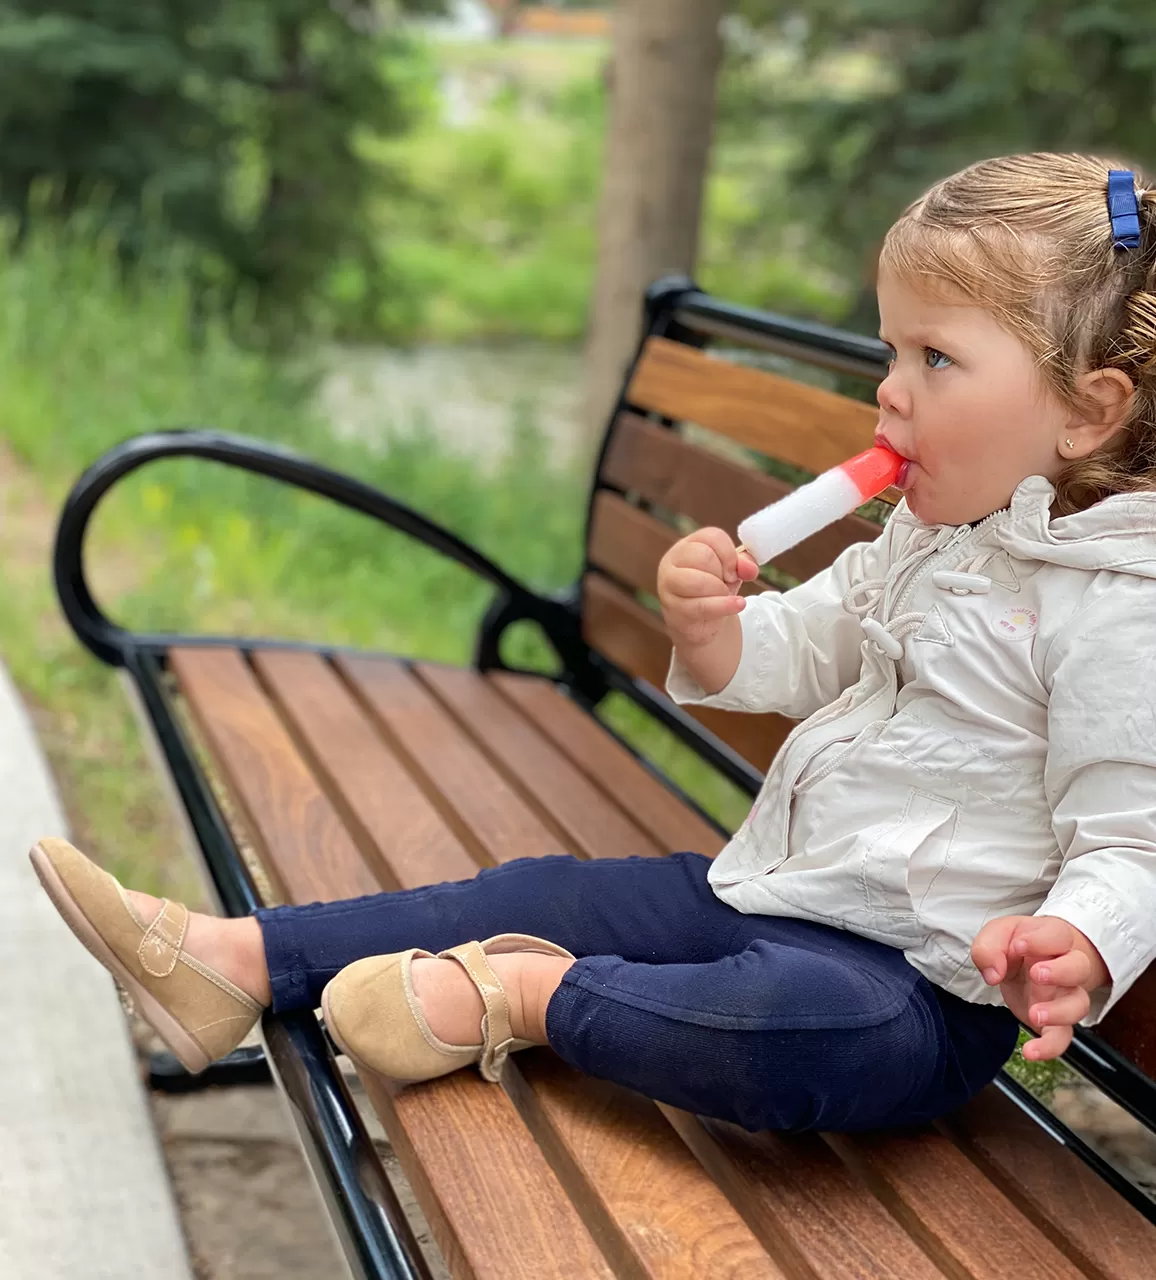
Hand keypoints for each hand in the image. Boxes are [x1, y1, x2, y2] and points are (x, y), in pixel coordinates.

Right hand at [657, 528, 759, 648]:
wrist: (701, 625)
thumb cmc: (714, 592)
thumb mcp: (731, 573)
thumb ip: (743, 564)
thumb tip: (749, 568)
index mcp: (686, 546)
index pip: (712, 536)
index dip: (729, 554)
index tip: (733, 570)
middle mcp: (671, 562)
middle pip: (704, 557)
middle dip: (723, 572)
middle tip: (726, 584)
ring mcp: (668, 586)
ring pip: (699, 581)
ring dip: (720, 590)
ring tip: (723, 596)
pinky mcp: (673, 610)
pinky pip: (702, 606)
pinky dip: (724, 606)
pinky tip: (737, 605)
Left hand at [971, 915, 1109, 1060]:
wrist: (1029, 961)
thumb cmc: (1017, 943)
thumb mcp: (998, 934)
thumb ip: (990, 947)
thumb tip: (992, 973)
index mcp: (1052, 938)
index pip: (1057, 935)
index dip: (1040, 940)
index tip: (1018, 945)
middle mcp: (1067, 966)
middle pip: (1079, 967)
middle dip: (1061, 972)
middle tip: (1037, 974)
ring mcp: (1064, 995)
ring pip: (1079, 1004)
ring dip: (1059, 1012)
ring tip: (1034, 1014)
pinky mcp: (1056, 1020)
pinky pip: (1063, 1037)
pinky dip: (1050, 1047)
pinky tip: (1030, 1052)